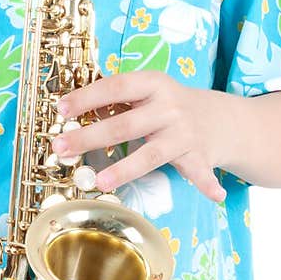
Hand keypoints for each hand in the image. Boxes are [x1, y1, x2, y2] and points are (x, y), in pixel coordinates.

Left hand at [51, 74, 232, 203]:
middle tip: (61, 148)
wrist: (220, 118)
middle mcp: (169, 107)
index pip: (115, 87)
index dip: (87, 97)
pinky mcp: (200, 155)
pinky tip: (214, 195)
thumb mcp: (147, 93)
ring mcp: (184, 133)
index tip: (61, 109)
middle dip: (89, 138)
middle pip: (124, 125)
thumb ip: (116, 101)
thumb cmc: (169, 105)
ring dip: (124, 169)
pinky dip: (207, 183)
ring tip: (100, 183)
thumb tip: (71, 114)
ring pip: (151, 154)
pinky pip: (201, 171)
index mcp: (153, 84)